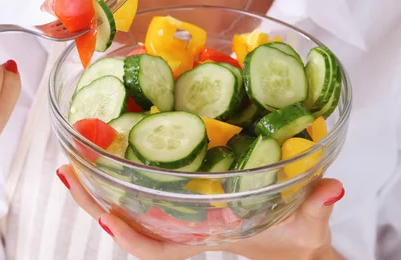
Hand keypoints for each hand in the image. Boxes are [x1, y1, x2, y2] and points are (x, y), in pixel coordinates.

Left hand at [57, 164, 344, 259]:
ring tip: (72, 162)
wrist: (292, 241)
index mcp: (208, 236)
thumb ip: (317, 208)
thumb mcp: (308, 226)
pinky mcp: (186, 194)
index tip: (108, 217)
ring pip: (133, 205)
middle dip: (97, 202)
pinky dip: (123, 174)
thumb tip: (332, 189)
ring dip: (100, 186)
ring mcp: (184, 211)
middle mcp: (187, 225)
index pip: (164, 248)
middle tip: (69, 172)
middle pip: (132, 224)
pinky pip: (147, 189)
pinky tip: (108, 151)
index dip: (135, 237)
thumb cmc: (295, 238)